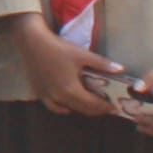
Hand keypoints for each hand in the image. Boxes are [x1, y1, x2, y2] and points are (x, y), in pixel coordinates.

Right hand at [7, 18, 125, 117]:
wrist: (32, 42)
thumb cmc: (58, 48)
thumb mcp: (82, 55)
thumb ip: (102, 64)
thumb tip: (121, 69)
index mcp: (71, 90)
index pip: (93, 104)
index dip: (105, 107)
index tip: (114, 107)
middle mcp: (59, 98)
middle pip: (82, 109)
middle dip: (96, 109)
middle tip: (106, 106)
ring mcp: (48, 97)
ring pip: (68, 109)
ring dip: (81, 109)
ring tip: (89, 104)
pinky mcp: (39, 93)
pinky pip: (54, 107)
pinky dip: (63, 107)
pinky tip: (67, 104)